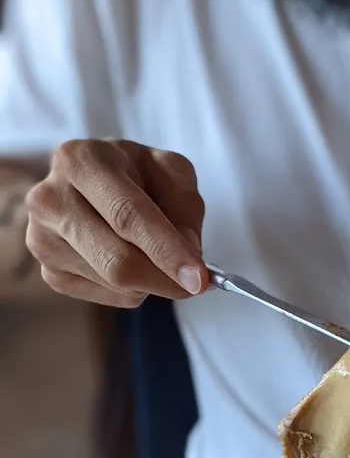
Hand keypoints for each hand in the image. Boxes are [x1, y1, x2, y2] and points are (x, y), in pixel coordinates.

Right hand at [25, 139, 207, 306]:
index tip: (199, 279)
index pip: (127, 215)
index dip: (166, 251)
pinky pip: (105, 297)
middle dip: (165, 279)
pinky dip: (132, 290)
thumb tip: (189, 253)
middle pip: (117, 260)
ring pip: (114, 283)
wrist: (91, 183)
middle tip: (196, 284)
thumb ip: (186, 206)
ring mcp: (42, 239)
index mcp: (80, 160)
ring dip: (151, 281)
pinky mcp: (48, 271)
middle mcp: (50, 199)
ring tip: (155, 253)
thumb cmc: (135, 174)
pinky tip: (132, 262)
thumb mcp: (170, 170)